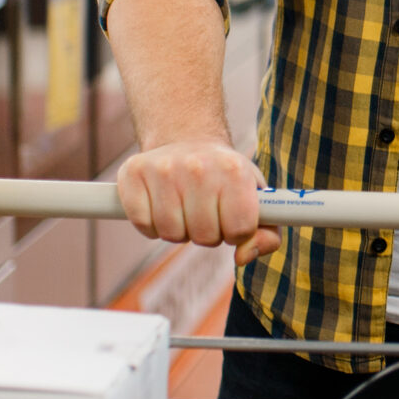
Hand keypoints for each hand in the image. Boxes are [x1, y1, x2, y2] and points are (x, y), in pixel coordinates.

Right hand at [117, 137, 280, 266]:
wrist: (188, 140)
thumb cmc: (225, 178)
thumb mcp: (255, 198)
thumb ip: (265, 235)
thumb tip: (243, 258)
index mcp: (234, 170)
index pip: (240, 230)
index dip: (235, 233)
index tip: (230, 218)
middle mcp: (198, 166)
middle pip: (205, 237)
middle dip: (207, 233)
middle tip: (205, 212)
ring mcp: (163, 168)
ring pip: (172, 234)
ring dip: (179, 231)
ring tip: (184, 208)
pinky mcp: (133, 173)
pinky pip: (143, 225)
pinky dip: (151, 226)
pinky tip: (160, 206)